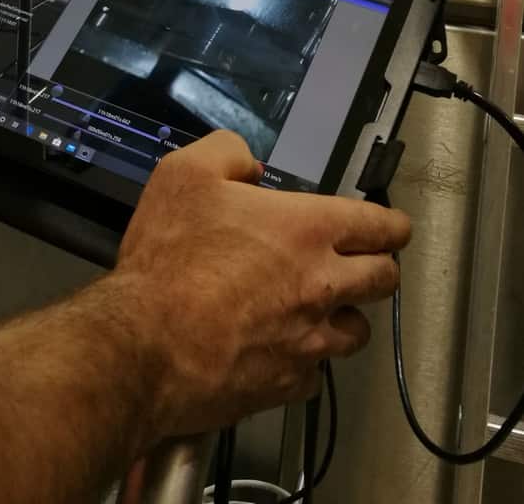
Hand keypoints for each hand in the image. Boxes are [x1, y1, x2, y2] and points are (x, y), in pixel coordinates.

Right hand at [115, 131, 410, 440]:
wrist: (144, 344)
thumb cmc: (169, 257)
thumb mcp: (185, 173)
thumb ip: (227, 153)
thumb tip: (249, 165)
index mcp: (308, 230)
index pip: (380, 226)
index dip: (392, 225)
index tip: (393, 228)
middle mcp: (322, 285)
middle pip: (384, 279)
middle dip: (381, 267)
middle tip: (365, 263)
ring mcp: (309, 341)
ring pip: (357, 332)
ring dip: (346, 317)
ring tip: (325, 309)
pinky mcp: (287, 385)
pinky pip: (315, 374)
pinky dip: (306, 362)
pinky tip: (282, 350)